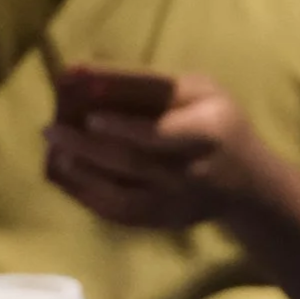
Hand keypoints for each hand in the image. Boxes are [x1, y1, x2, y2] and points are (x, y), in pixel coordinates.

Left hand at [43, 74, 272, 232]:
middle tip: (51, 128)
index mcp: (208, 129)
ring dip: (82, 173)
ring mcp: (178, 201)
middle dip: (88, 144)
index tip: (86, 109)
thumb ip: (151, 85)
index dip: (121, 120)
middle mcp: (194, 170)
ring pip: (122, 193)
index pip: (158, 126)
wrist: (248, 184)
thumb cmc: (216, 121)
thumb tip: (88, 77)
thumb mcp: (199, 90)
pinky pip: (119, 213)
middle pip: (134, 160)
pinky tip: (65, 176)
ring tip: (55, 152)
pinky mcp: (164, 220)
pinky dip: (87, 196)